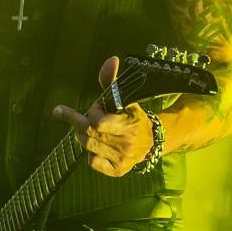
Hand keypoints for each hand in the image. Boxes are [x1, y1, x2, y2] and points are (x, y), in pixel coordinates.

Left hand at [52, 56, 154, 176]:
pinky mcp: (117, 171)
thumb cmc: (132, 116)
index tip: (93, 107)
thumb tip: (111, 60)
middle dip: (79, 123)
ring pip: (87, 147)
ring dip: (82, 136)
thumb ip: (112, 80)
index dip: (91, 113)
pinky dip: (90, 153)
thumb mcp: (125, 98)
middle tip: (82, 117)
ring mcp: (122, 159)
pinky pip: (92, 162)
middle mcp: (127, 144)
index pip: (97, 123)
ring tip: (88, 130)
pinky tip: (98, 146)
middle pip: (88, 135)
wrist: (152, 142)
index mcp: (130, 124)